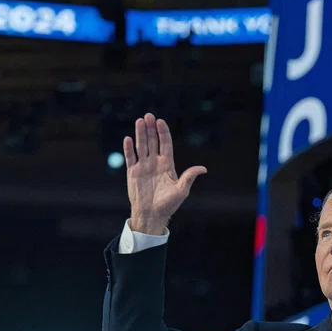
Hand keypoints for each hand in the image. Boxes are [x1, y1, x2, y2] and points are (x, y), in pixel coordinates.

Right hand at [124, 113, 206, 234]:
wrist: (151, 215)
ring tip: (139, 121)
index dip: (163, 133)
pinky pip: (130, 157)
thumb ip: (189, 177)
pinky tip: (128, 138)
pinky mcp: (133, 172)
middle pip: (153, 141)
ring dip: (140, 134)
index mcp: (167, 165)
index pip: (165, 144)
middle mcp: (155, 163)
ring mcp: (144, 166)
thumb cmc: (168, 204)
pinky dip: (129, 148)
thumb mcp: (181, 190)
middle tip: (149, 116)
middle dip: (151, 129)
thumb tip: (203, 169)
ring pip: (141, 146)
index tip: (161, 121)